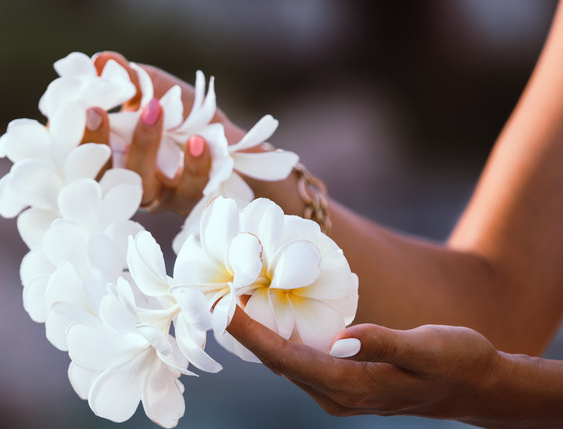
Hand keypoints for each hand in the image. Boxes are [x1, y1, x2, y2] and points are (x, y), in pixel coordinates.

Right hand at [78, 52, 218, 213]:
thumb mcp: (155, 91)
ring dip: (144, 147)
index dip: (72, 136)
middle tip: (96, 110)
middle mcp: (129, 182)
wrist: (231, 145)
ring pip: (144, 186)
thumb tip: (101, 60)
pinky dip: (194, 165)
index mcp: (112, 158)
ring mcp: (160, 196)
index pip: (81, 154)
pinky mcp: (192, 200)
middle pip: (102, 175)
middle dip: (96, 143)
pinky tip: (199, 141)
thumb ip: (128, 78)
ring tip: (154, 108)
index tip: (75, 107)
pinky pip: (191, 190)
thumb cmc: (184, 117)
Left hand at [226, 308, 512, 424]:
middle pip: (277, 363)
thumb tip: (339, 338)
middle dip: (245, 333)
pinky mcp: (344, 384)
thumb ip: (382, 342)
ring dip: (259, 335)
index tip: (222, 309)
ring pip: (286, 363)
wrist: (477, 386)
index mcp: (353, 386)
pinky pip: (301, 362)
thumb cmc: (458, 361)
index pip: (287, 360)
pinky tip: (271, 316)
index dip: (251, 335)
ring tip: (234, 301)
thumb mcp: (427, 347)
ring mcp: (339, 394)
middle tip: (216, 296)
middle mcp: (337, 396)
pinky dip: (280, 339)